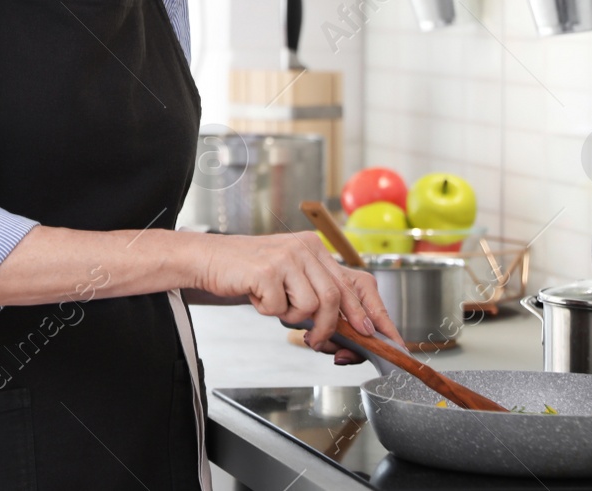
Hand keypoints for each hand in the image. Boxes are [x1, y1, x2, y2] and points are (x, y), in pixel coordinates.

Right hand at [193, 231, 404, 359]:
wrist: (209, 259)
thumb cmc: (249, 274)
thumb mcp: (290, 276)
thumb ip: (316, 294)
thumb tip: (348, 332)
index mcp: (315, 248)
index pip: (355, 282)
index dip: (373, 311)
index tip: (382, 336)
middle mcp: (305, 248)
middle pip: (335, 298)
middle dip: (330, 329)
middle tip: (317, 342)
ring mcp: (286, 257)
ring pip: (311, 307)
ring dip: (292, 318)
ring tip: (274, 305)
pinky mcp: (267, 270)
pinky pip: (281, 309)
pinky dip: (268, 311)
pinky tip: (256, 296)